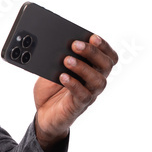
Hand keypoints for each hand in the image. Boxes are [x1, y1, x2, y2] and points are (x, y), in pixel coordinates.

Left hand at [34, 33, 117, 151]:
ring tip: (67, 60)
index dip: (104, 46)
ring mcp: (89, 94)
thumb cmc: (51, 90)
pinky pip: (83, 95)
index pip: (108, 56)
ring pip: (97, 80)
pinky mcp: (78, 106)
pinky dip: (74, 84)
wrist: (43, 114)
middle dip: (92, 52)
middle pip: (105, 65)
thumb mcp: (51, 69)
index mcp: (92, 68)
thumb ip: (57, 58)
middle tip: (75, 45)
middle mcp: (95, 81)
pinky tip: (63, 77)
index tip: (92, 37)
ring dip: (83, 68)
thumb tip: (56, 43)